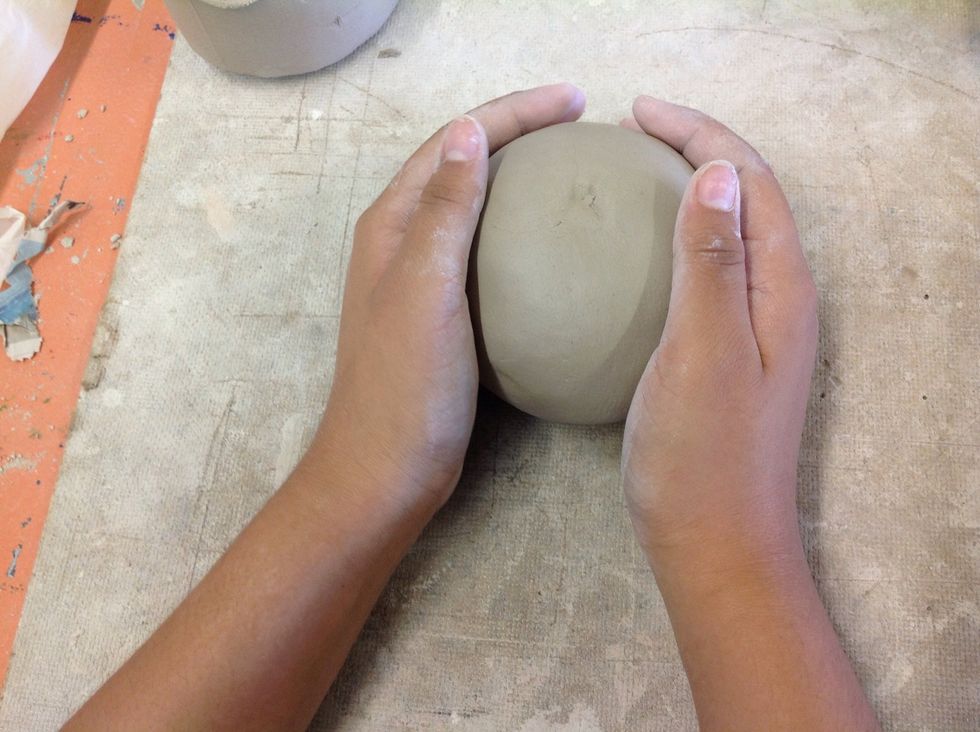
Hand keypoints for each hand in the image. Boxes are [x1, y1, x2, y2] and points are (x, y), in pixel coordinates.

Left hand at [311, 84, 585, 512]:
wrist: (386, 469)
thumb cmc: (404, 385)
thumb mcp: (426, 290)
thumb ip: (445, 211)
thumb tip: (469, 131)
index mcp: (393, 224)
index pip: (455, 142)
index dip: (512, 111)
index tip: (575, 101)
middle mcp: (402, 241)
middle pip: (462, 162)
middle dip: (517, 130)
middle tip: (580, 122)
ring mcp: (421, 278)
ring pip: (473, 205)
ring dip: (517, 175)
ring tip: (571, 167)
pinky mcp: (443, 313)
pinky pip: (485, 252)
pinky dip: (520, 232)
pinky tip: (557, 249)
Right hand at [620, 96, 817, 572]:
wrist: (714, 544)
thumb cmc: (704, 455)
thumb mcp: (703, 350)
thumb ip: (713, 261)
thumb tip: (716, 171)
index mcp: (781, 288)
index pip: (749, 180)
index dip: (700, 134)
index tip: (639, 112)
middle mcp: (779, 300)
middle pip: (747, 198)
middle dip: (698, 149)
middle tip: (635, 130)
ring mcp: (756, 329)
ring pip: (729, 233)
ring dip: (690, 190)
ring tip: (636, 173)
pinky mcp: (729, 354)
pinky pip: (708, 272)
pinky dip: (677, 240)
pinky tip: (635, 256)